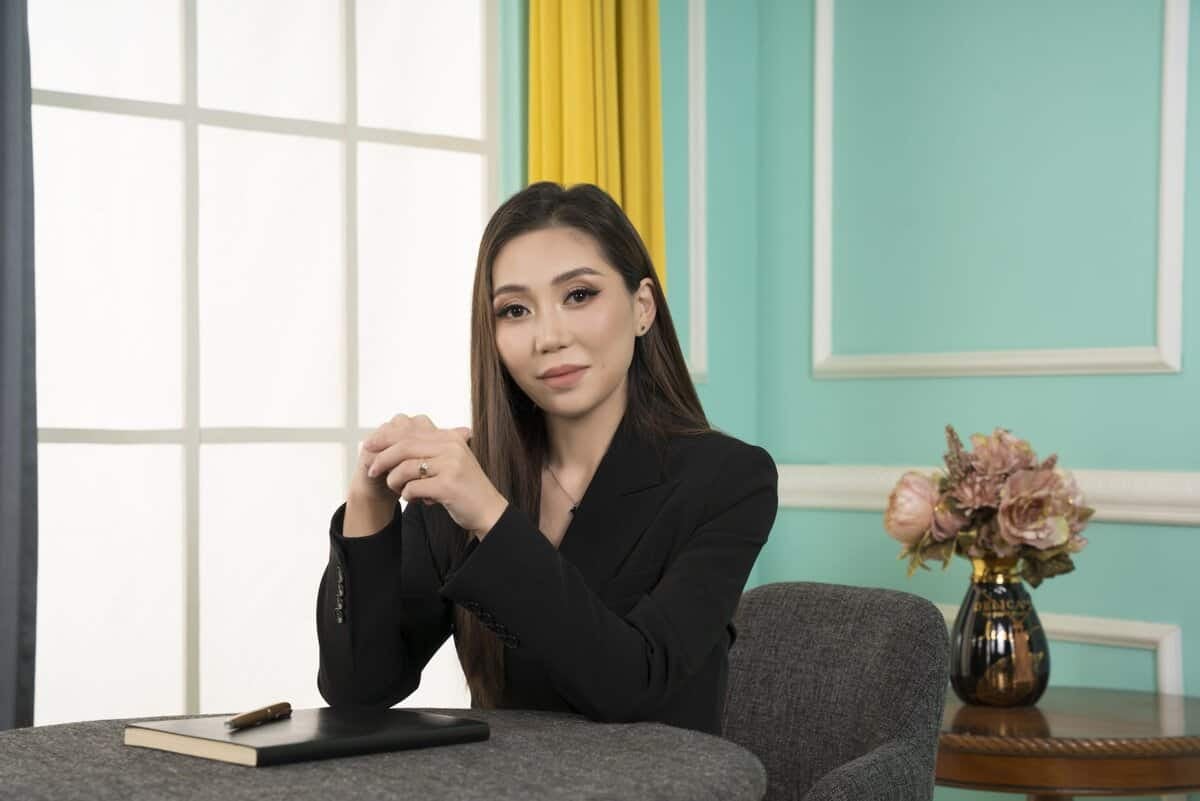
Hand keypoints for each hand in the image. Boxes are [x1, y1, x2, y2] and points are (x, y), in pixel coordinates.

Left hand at [363, 418, 508, 537]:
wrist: (488, 510)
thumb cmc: (464, 488)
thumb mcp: (449, 462)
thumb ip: (427, 449)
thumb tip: (390, 441)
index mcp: (450, 437)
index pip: (410, 432)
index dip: (385, 438)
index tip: (368, 446)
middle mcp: (451, 447)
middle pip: (404, 446)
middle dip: (383, 459)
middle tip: (371, 471)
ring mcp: (451, 465)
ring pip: (405, 468)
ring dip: (396, 482)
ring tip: (400, 491)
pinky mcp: (448, 485)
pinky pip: (413, 488)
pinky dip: (408, 496)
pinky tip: (416, 500)